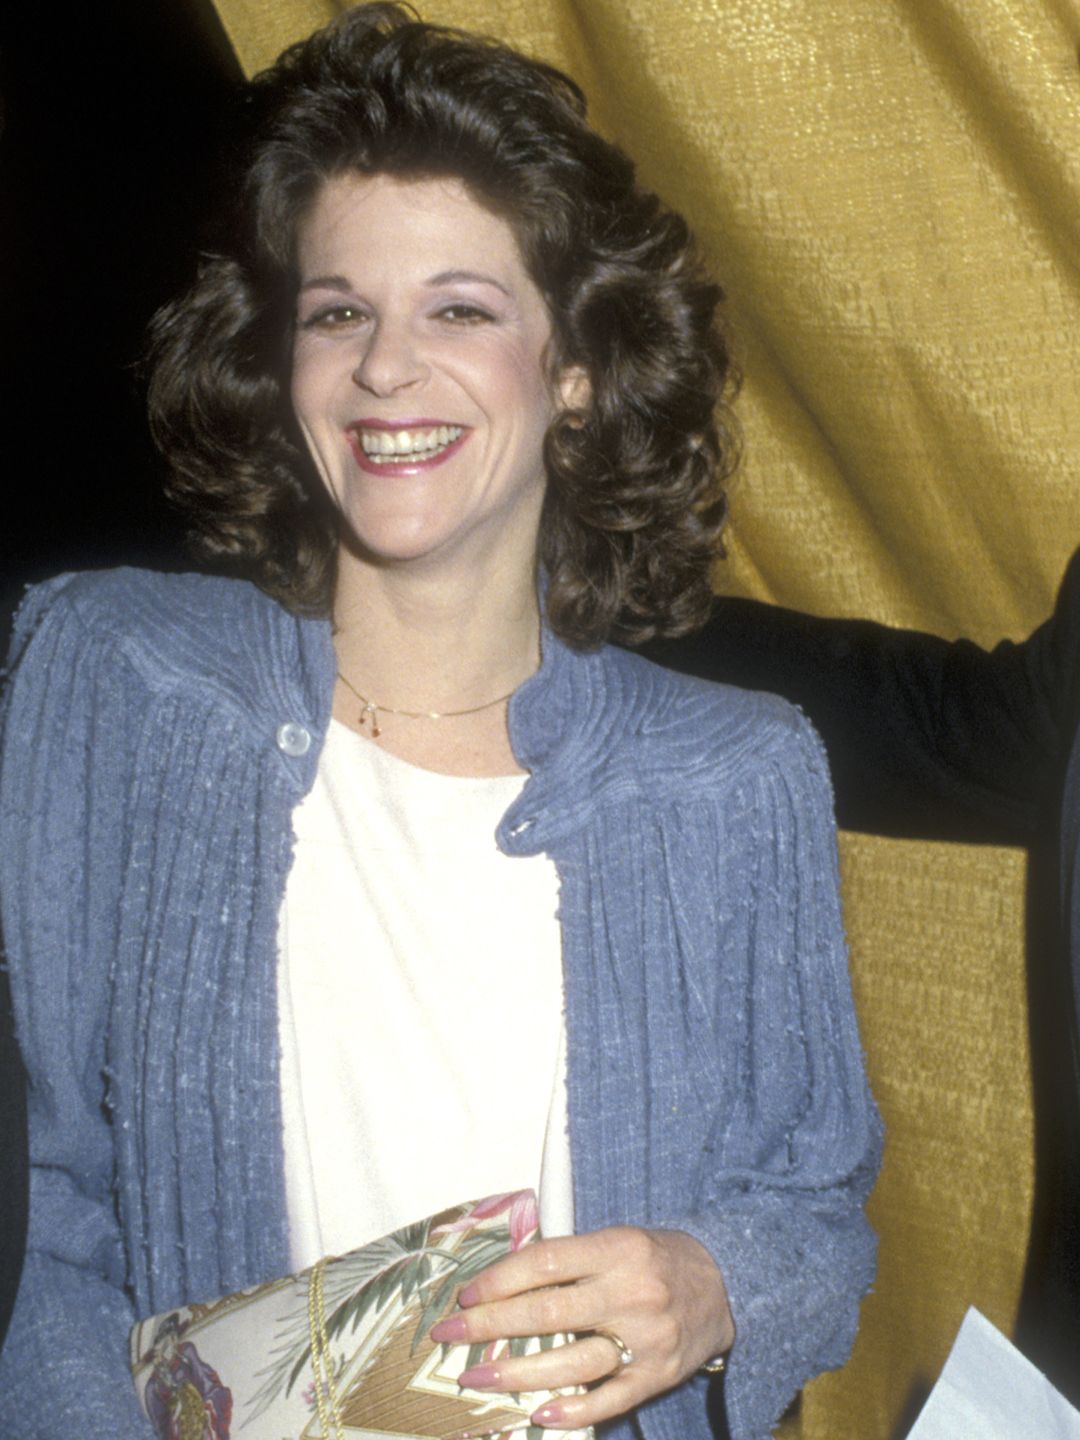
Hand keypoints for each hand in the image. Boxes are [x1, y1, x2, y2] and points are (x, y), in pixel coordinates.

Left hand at [428, 1225, 734, 1429]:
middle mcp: (630, 1292)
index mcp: (617, 1249)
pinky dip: (571, 1411)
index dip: (498, 1281)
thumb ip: (569, 1258)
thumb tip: (503, 1282)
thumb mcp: (617, 1239)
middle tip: (449, 1338)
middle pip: (548, 1313)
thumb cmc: (656, 1257)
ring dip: (517, 1373)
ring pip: (571, 1362)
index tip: (465, 1296)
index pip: (544, 1263)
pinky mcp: (657, 1375)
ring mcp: (645, 1338)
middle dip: (490, 1326)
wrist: (727, 1282)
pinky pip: (608, 1399)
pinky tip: (536, 1413)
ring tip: (477, 1377)